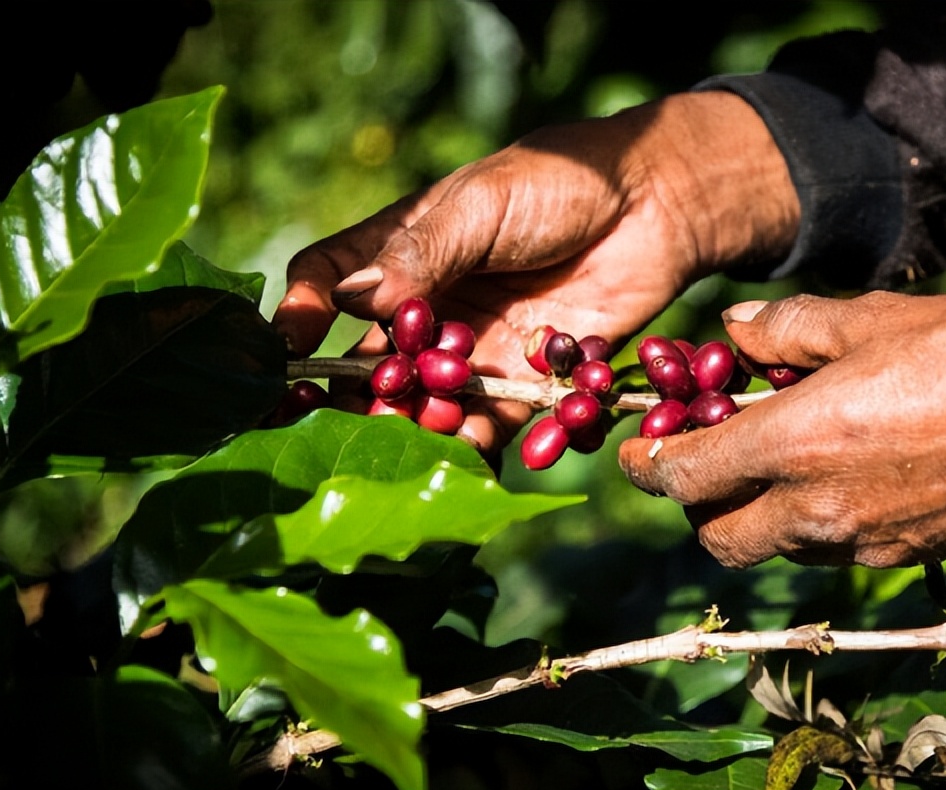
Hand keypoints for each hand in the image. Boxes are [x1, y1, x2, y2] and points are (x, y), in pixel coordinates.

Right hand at [272, 91, 797, 451]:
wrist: (655, 205)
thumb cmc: (558, 183)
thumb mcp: (480, 205)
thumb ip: (421, 254)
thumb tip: (351, 301)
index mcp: (402, 253)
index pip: (330, 283)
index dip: (303, 315)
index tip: (289, 348)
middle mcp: (429, 308)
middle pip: (372, 361)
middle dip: (359, 393)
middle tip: (349, 420)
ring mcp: (475, 349)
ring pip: (428, 402)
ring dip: (419, 423)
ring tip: (423, 430)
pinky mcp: (526, 382)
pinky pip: (495, 423)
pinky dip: (482, 441)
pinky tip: (472, 451)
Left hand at [618, 292, 945, 567]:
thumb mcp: (872, 318)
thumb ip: (786, 328)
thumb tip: (732, 331)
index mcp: (797, 444)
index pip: (685, 476)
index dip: (648, 465)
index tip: (638, 449)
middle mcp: (818, 509)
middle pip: (717, 536)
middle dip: (696, 503)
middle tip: (707, 456)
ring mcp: (861, 542)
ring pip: (772, 548)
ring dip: (753, 515)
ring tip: (777, 459)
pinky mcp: (902, 556)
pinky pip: (827, 551)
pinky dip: (809, 523)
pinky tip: (838, 474)